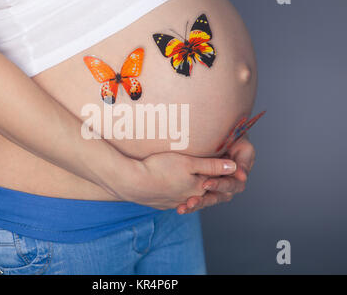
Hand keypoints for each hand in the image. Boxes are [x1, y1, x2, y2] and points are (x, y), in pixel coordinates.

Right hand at [121, 152, 237, 209]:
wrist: (132, 183)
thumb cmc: (160, 168)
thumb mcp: (188, 162)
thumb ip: (211, 166)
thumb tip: (234, 168)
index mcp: (198, 188)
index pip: (217, 184)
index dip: (223, 176)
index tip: (225, 166)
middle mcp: (187, 199)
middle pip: (205, 195)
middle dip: (210, 187)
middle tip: (212, 177)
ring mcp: (172, 203)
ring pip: (189, 198)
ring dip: (194, 193)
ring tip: (193, 184)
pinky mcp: (160, 204)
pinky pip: (174, 200)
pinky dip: (178, 195)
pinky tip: (173, 189)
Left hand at [176, 136, 255, 213]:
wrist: (217, 131)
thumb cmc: (234, 136)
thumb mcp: (241, 145)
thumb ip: (242, 160)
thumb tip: (242, 176)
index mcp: (238, 176)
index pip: (231, 185)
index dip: (219, 185)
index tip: (206, 184)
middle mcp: (227, 184)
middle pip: (218, 196)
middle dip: (204, 199)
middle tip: (192, 201)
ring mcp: (215, 186)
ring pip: (208, 199)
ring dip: (197, 204)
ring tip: (184, 206)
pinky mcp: (203, 187)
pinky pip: (197, 197)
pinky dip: (189, 204)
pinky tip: (179, 208)